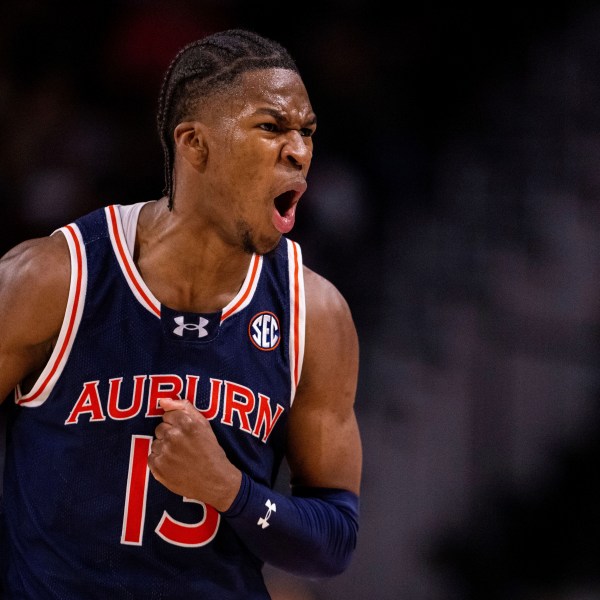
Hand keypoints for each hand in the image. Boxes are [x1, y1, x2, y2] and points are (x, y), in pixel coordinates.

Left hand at [148, 397, 241, 511]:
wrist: (214, 480)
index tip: (186, 433)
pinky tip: (174, 465)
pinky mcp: (157, 467)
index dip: (177, 424)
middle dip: (170, 435)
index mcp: (187, 423)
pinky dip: (160, 460)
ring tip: (180, 456)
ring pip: (156, 442)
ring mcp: (164, 452)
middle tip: (184, 446)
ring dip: (165, 448)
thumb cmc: (210, 450)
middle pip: (160, 428)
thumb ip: (183, 407)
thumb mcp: (203, 424)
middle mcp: (174, 436)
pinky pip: (151, 457)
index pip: (168, 415)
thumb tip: (162, 401)